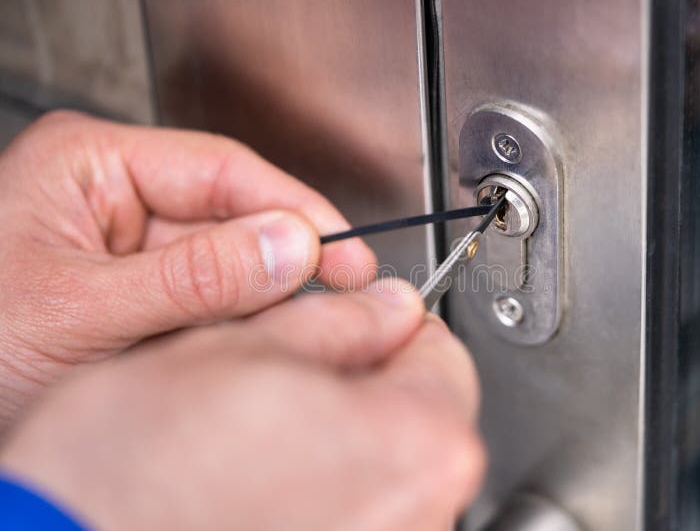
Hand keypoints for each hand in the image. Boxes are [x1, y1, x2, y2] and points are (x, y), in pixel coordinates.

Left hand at [0, 110, 374, 428]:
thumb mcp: (82, 310)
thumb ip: (194, 278)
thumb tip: (293, 247)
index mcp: (92, 166)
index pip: (224, 170)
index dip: (295, 210)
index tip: (347, 252)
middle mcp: (114, 200)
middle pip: (232, 216)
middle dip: (285, 262)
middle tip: (342, 300)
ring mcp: (127, 251)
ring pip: (227, 265)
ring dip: (261, 301)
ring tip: (298, 334)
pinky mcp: (137, 297)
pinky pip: (208, 304)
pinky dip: (235, 329)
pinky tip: (251, 350)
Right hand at [0, 280, 484, 530]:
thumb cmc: (138, 470)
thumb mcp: (244, 348)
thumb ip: (338, 320)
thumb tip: (386, 307)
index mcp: (418, 439)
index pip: (442, 349)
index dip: (392, 321)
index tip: (360, 316)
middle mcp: (423, 510)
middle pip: (421, 412)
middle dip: (369, 378)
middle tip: (299, 367)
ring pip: (388, 463)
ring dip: (343, 434)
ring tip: (268, 424)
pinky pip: (362, 510)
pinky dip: (327, 484)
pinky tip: (264, 473)